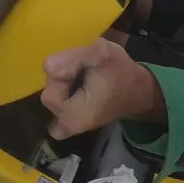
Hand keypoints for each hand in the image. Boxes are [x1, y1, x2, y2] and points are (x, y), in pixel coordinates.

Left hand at [39, 38, 164, 138]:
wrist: (137, 90)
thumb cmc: (120, 71)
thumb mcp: (101, 54)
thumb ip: (74, 58)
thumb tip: (47, 66)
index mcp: (74, 116)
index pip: (51, 90)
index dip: (63, 74)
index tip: (82, 67)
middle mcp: (67, 127)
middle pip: (49, 94)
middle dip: (62, 79)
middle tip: (84, 72)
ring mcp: (66, 128)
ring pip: (51, 98)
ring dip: (62, 86)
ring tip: (82, 79)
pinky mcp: (68, 124)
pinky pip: (54, 108)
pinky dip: (60, 96)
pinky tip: (73, 87)